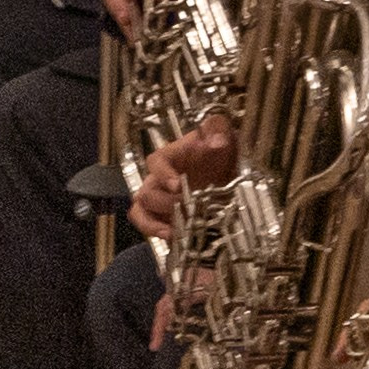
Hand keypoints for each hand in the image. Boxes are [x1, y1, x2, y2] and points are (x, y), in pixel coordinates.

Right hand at [129, 118, 236, 243]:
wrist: (228, 172)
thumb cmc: (219, 152)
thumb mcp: (223, 134)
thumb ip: (218, 130)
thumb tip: (217, 142)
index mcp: (170, 157)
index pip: (155, 162)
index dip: (163, 174)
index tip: (177, 184)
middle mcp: (158, 179)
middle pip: (147, 192)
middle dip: (164, 204)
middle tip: (186, 210)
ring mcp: (159, 200)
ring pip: (139, 211)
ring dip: (153, 223)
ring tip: (173, 232)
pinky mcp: (164, 217)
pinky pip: (147, 226)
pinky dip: (154, 232)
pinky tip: (172, 238)